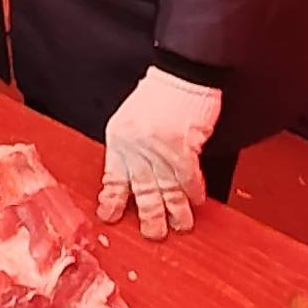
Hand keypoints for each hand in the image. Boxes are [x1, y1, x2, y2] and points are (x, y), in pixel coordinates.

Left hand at [95, 69, 224, 240]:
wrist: (181, 73)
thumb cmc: (160, 93)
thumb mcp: (131, 118)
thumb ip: (131, 147)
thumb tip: (137, 175)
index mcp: (119, 139)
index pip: (113, 178)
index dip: (113, 201)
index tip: (109, 216)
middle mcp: (136, 147)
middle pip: (142, 190)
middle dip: (149, 215)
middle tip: (152, 234)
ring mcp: (159, 149)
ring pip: (167, 189)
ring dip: (175, 210)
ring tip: (180, 226)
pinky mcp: (182, 147)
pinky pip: (188, 178)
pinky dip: (194, 191)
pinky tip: (198, 201)